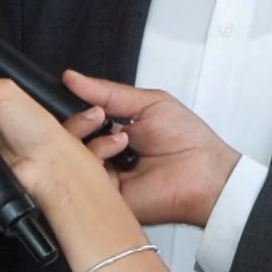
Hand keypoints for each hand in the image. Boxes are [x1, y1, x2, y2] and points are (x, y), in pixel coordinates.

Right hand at [64, 70, 240, 227]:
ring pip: (68, 154)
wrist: (206, 175)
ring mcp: (101, 175)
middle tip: (97, 116)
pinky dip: (94, 157)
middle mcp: (102, 154)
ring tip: (119, 137)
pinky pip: (79, 174)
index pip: (76, 120)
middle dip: (76, 121)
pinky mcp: (102, 194)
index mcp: (111, 134)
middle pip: (65, 137)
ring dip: (86, 137)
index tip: (76, 97)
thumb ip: (106, 91)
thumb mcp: (148, 104)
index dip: (73, 108)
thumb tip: (71, 77)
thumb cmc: (187, 140)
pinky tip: (115, 151)